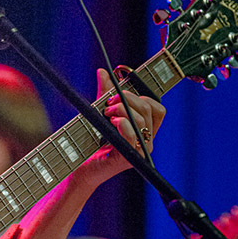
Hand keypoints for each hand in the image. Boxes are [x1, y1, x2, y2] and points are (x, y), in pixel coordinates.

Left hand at [80, 68, 165, 186]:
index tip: (120, 92)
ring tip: (106, 113)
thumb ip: (105, 93)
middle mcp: (146, 140)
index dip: (141, 94)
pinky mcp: (130, 158)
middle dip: (128, 99)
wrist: (81, 166)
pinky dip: (123, 123)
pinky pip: (133, 135)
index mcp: (145, 129)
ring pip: (140, 118)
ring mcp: (140, 150)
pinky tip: (113, 121)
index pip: (156, 107)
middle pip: (148, 108)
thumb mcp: (100, 112)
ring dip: (121, 110)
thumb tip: (103, 71)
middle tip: (109, 102)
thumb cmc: (92, 141)